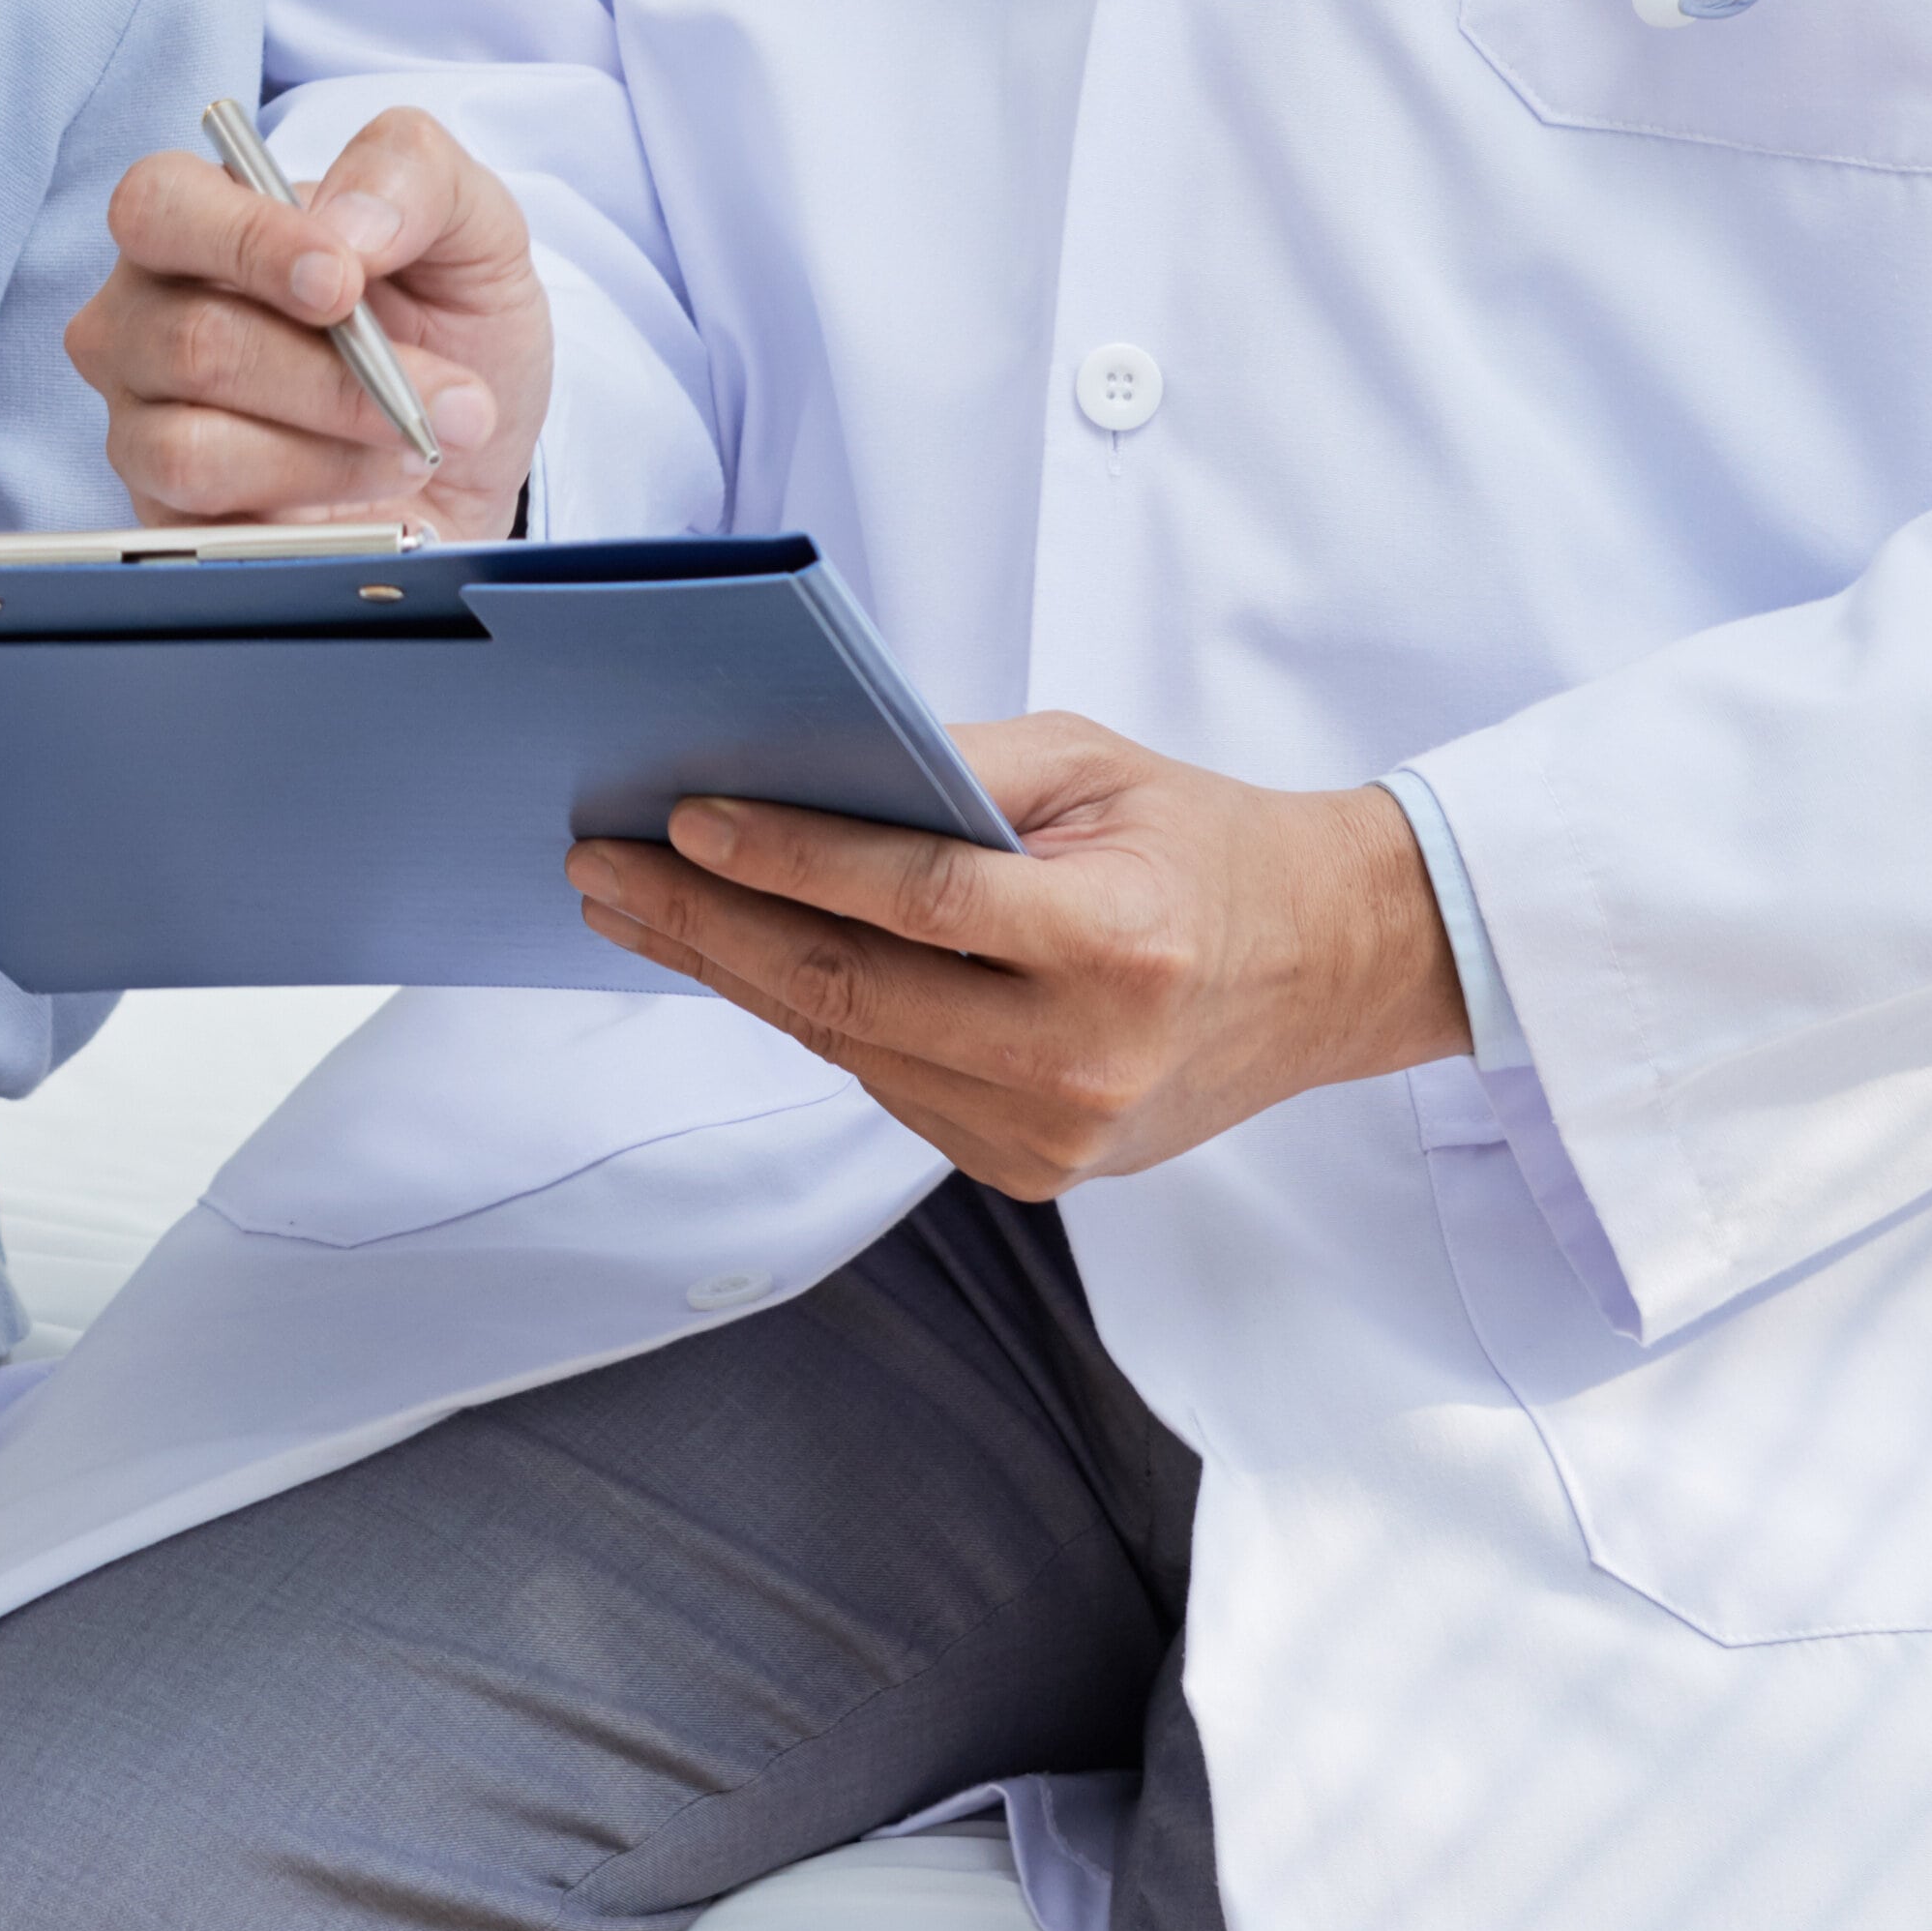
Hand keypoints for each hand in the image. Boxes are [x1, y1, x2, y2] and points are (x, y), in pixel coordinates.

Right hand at [64, 102, 538, 536]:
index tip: (344, 283)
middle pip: (190, 340)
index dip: (247, 243)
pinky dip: (318, 502)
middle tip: (447, 397)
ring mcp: (141, 423)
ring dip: (334, 449)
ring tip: (418, 446)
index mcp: (198, 221)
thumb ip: (413, 175)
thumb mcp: (471, 228)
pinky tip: (382, 488)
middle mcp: (145, 317)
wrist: (469, 454)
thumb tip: (347, 224)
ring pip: (193, 444)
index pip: (159, 205)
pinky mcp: (163, 516)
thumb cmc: (449, 326)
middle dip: (336, 377)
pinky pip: (213, 520)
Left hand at [566, 715, 1470, 1197]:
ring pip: (851, 1049)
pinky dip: (810, 1018)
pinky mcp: (1033, 1168)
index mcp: (1116, 947)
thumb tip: (799, 761)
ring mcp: (1056, 1134)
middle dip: (708, 925)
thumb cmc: (1204, 844)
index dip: (787, 861)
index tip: (682, 820)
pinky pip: (888, 1082)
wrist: (1325, 969)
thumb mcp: (1094, 765)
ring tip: (640, 908)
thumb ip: (954, 765)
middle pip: (851, 994)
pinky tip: (740, 959)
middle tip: (606, 867)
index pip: (913, 903)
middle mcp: (1083, 1060)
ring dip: (733, 974)